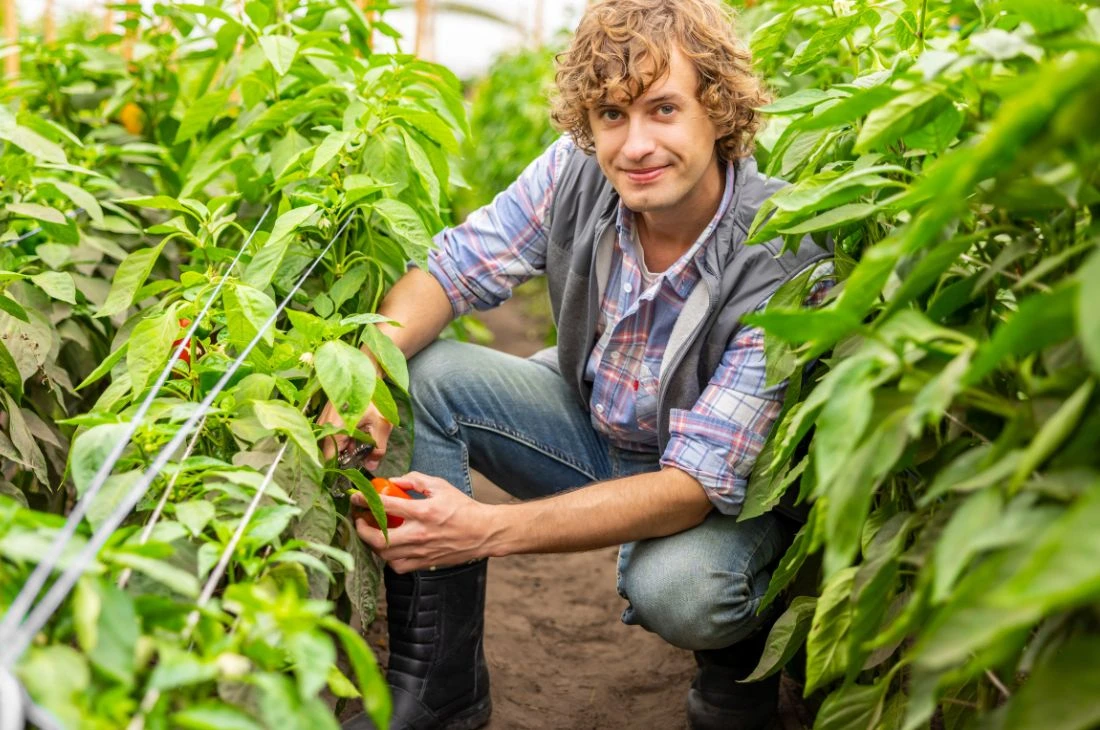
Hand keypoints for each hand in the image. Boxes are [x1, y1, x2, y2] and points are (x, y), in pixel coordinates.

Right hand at [318, 400, 392, 471]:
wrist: (363, 374)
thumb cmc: (373, 398)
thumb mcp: (381, 424)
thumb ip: (377, 448)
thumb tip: (372, 466)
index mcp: (335, 429)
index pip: (328, 460)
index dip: (339, 470)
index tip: (350, 474)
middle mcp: (323, 426)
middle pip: (329, 454)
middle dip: (345, 458)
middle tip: (362, 456)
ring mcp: (322, 421)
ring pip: (330, 445)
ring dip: (344, 448)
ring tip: (360, 443)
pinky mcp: (325, 418)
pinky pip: (331, 435)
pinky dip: (342, 439)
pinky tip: (356, 434)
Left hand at [352, 472, 495, 572]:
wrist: (483, 532)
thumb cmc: (463, 508)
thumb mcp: (440, 486)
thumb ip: (415, 479)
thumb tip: (393, 481)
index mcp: (423, 511)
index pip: (385, 505)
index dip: (364, 500)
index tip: (356, 497)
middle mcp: (419, 534)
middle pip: (379, 538)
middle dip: (362, 529)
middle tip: (359, 520)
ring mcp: (421, 551)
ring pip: (385, 555)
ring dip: (373, 544)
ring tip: (371, 533)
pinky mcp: (424, 563)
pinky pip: (397, 566)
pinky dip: (388, 558)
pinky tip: (389, 548)